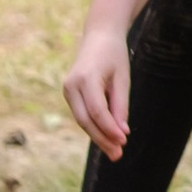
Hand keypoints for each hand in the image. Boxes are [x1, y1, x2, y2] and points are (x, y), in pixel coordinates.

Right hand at [63, 19, 132, 161]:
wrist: (99, 36)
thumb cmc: (114, 55)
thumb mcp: (122, 78)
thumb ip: (120, 105)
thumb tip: (121, 133)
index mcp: (86, 78)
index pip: (97, 110)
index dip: (109, 129)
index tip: (124, 141)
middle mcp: (71, 85)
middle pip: (85, 120)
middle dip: (102, 139)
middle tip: (118, 155)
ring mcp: (67, 90)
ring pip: (82, 120)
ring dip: (98, 136)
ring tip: (115, 152)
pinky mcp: (69, 93)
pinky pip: (81, 114)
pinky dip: (94, 126)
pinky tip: (106, 138)